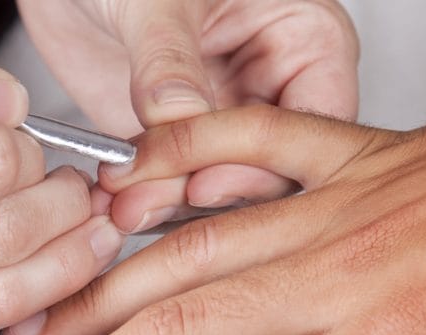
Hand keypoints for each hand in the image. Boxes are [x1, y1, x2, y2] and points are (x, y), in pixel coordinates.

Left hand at [16, 0, 358, 226]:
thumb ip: (169, 59)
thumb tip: (179, 117)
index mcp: (303, 37)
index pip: (311, 122)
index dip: (263, 164)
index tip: (205, 184)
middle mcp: (271, 84)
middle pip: (268, 167)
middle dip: (206, 193)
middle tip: (151, 203)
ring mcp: (224, 115)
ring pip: (219, 185)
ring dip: (168, 203)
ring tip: (123, 206)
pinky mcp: (180, 139)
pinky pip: (175, 184)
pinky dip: (146, 197)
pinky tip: (114, 202)